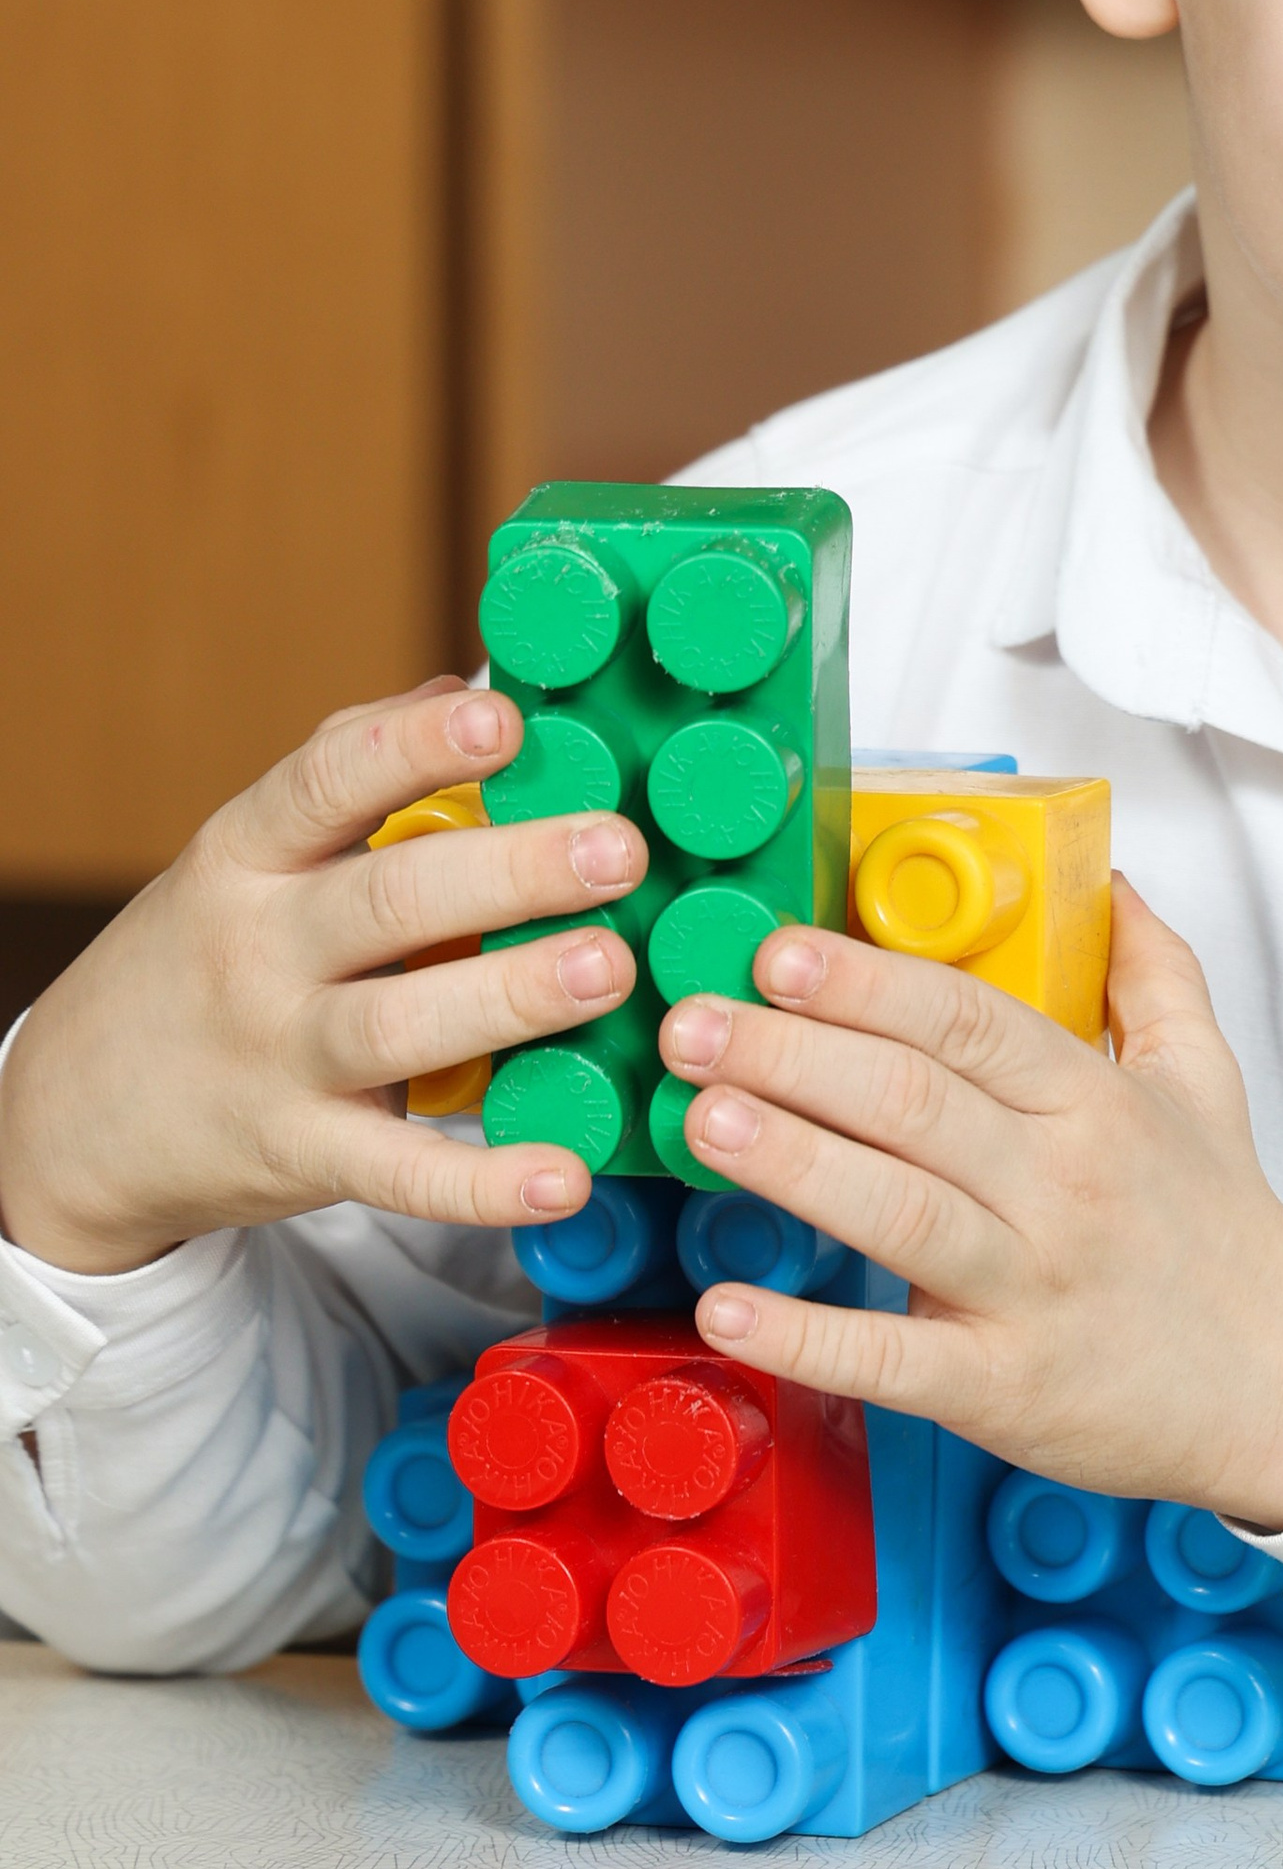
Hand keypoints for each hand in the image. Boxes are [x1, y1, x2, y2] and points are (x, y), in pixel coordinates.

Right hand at [0, 679, 650, 1274]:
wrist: (79, 1112)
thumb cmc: (205, 954)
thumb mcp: (247, 853)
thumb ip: (350, 770)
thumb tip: (467, 686)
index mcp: (249, 854)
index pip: (327, 779)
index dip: (416, 746)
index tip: (505, 724)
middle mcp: (257, 949)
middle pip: (389, 900)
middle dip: (511, 871)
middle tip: (618, 849)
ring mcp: (277, 1057)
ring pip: (398, 1026)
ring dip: (511, 998)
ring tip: (611, 969)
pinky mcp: (301, 1154)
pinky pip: (396, 1173)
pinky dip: (481, 1182)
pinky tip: (565, 1174)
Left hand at [660, 879, 1282, 1531]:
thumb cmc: (1222, 1233)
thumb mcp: (1207, 1084)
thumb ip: (1155, 976)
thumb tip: (1113, 881)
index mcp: (1097, 1103)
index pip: (968, 1022)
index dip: (866, 983)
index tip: (777, 950)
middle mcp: (1063, 1188)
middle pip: (913, 1103)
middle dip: (791, 1054)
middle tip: (693, 1022)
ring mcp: (1031, 1290)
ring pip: (896, 1214)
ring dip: (790, 1162)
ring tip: (702, 1119)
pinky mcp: (1003, 1389)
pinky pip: (892, 1362)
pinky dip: (805, 1340)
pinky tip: (726, 1311)